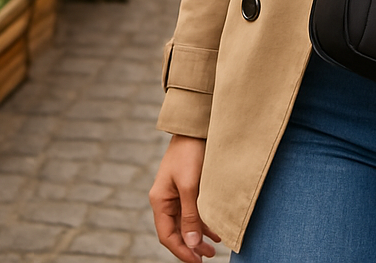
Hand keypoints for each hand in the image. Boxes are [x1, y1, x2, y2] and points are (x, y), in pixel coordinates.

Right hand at [150, 135, 221, 261]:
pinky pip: (194, 209)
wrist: (195, 126)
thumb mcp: (190, 186)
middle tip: (208, 256)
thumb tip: (192, 244)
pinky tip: (215, 226)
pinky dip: (204, 219)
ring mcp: (177, 192)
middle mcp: (166, 199)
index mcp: (160, 201)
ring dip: (199, 234)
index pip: (168, 235)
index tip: (197, 262)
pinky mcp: (189, 185)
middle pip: (177, 230)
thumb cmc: (190, 153)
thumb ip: (191, 216)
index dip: (181, 250)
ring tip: (215, 246)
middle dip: (191, 245)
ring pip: (187, 221)